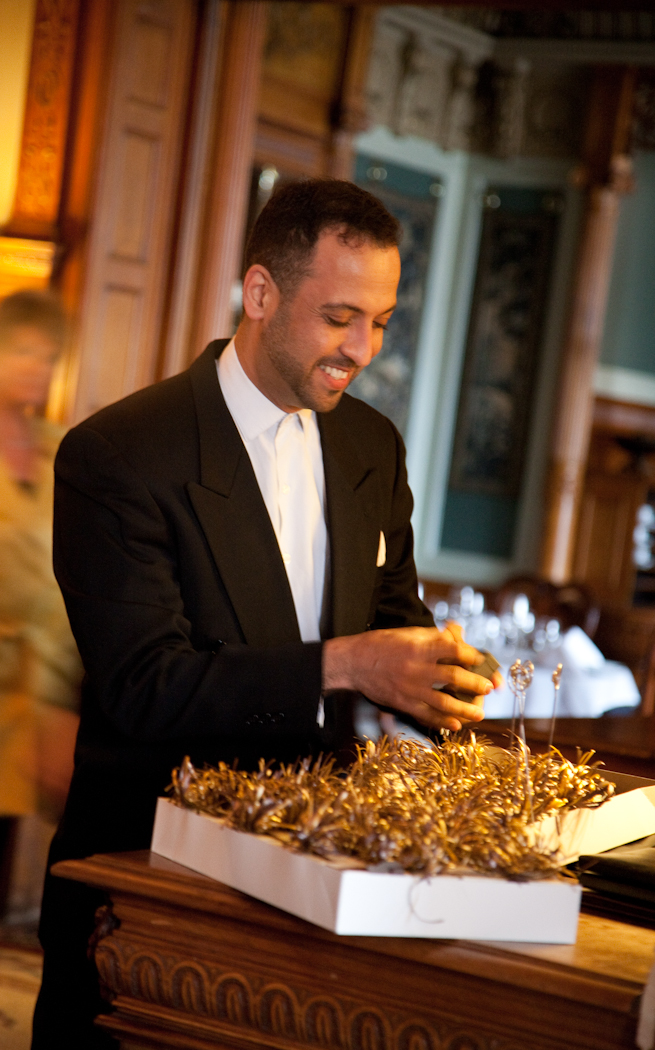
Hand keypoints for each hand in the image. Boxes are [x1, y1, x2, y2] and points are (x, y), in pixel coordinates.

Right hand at [322, 624, 495, 732]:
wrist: (354, 662)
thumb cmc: (383, 644)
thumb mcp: (409, 634)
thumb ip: (435, 636)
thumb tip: (458, 632)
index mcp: (420, 646)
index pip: (453, 650)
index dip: (472, 656)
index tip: (482, 660)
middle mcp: (417, 667)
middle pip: (453, 677)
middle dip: (475, 683)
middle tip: (488, 688)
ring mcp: (410, 688)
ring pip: (444, 700)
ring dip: (465, 708)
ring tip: (479, 713)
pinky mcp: (403, 703)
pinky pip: (426, 715)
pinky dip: (442, 721)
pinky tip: (455, 725)